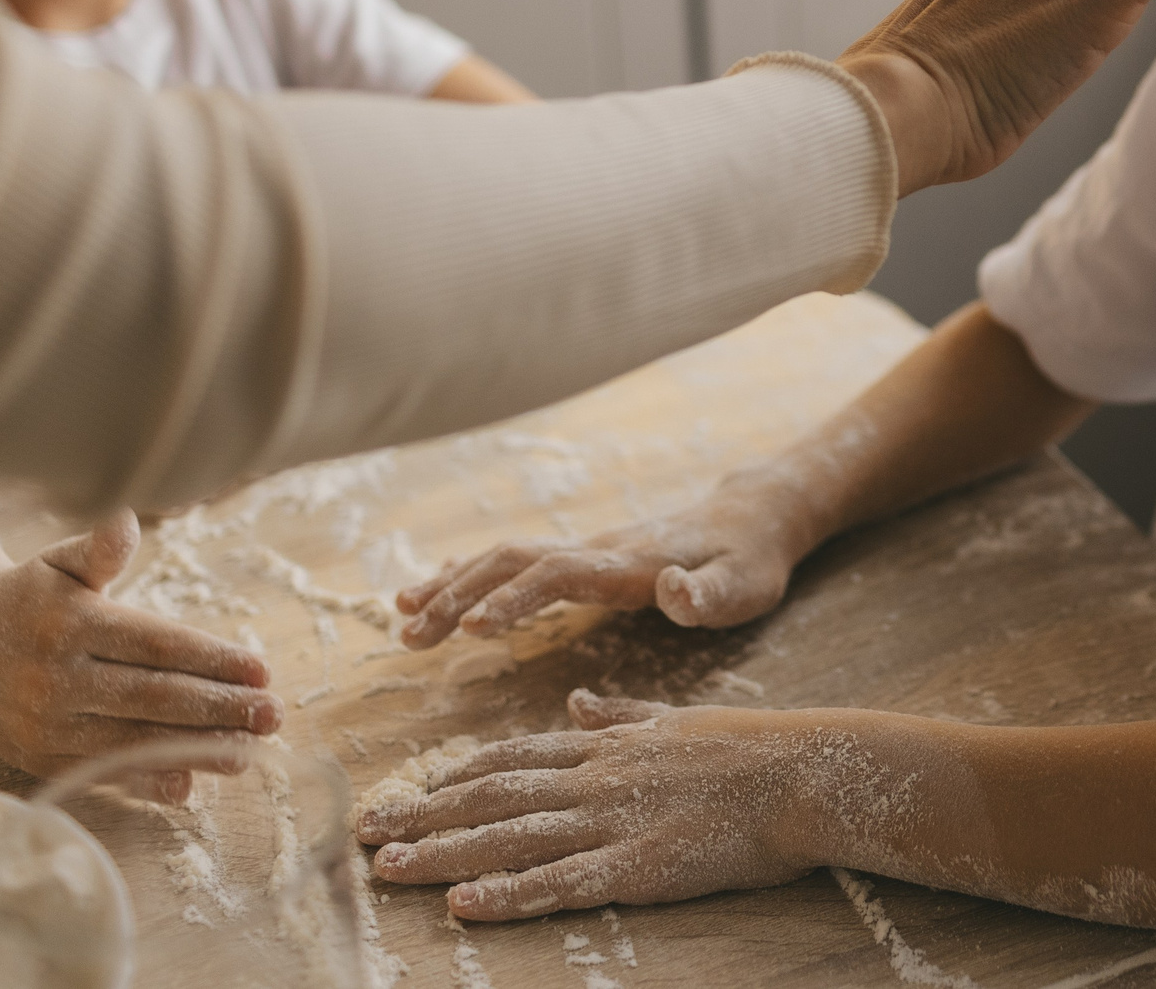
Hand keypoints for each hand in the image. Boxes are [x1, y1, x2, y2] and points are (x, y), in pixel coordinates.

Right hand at [0, 510, 280, 801]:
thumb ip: (100, 549)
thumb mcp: (59, 562)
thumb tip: (129, 521)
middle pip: (153, 697)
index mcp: (72, 624)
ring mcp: (45, 723)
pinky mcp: (37, 758)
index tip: (262, 670)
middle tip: (273, 716)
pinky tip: (188, 786)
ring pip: (132, 740)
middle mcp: (56, 677)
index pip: (157, 646)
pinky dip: (145, 782)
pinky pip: (100, 771)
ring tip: (249, 752)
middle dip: (219, 709)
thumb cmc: (25, 595)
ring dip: (196, 749)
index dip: (212, 660)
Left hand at [358, 692, 829, 920]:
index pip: (513, 755)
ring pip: (508, 837)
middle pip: (491, 794)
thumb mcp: (675, 718)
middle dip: (423, 815)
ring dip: (441, 854)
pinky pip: (559, 883)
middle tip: (366, 833)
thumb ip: (619, 713)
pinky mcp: (636, 866)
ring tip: (386, 869)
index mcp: (606, 745)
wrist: (803, 773)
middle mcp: (595, 778)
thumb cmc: (752, 749)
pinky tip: (463, 903)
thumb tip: (574, 698)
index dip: (456, 775)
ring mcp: (612, 821)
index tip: (411, 790)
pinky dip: (507, 893)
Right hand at [394, 473, 812, 648]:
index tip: (470, 630)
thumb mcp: (744, 586)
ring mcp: (585, 551)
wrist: (752, 520)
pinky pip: (515, 564)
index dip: (513, 598)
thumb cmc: (749, 563)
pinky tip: (434, 593)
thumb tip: (669, 590)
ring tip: (403, 622)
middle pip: (513, 562)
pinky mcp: (584, 559)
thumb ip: (708, 595)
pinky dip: (470, 576)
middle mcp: (596, 550)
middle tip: (411, 635)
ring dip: (453, 587)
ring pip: (504, 560)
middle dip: (459, 595)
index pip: (558, 574)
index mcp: (628, 563)